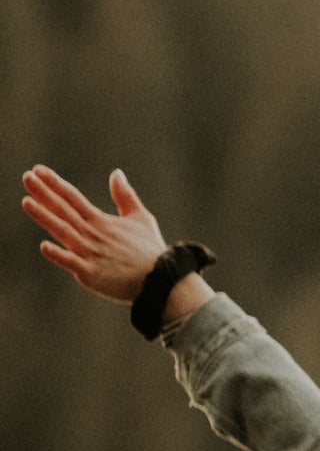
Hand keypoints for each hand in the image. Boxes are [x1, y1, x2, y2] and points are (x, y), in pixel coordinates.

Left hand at [20, 164, 167, 301]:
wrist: (161, 280)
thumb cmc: (150, 251)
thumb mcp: (141, 218)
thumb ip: (125, 196)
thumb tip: (116, 173)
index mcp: (101, 221)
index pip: (73, 198)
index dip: (55, 184)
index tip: (38, 170)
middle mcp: (92, 234)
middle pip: (64, 210)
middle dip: (44, 193)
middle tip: (26, 177)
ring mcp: (90, 254)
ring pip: (63, 231)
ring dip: (44, 216)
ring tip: (26, 202)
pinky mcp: (92, 273)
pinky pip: (72, 263)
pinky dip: (59, 255)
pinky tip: (44, 246)